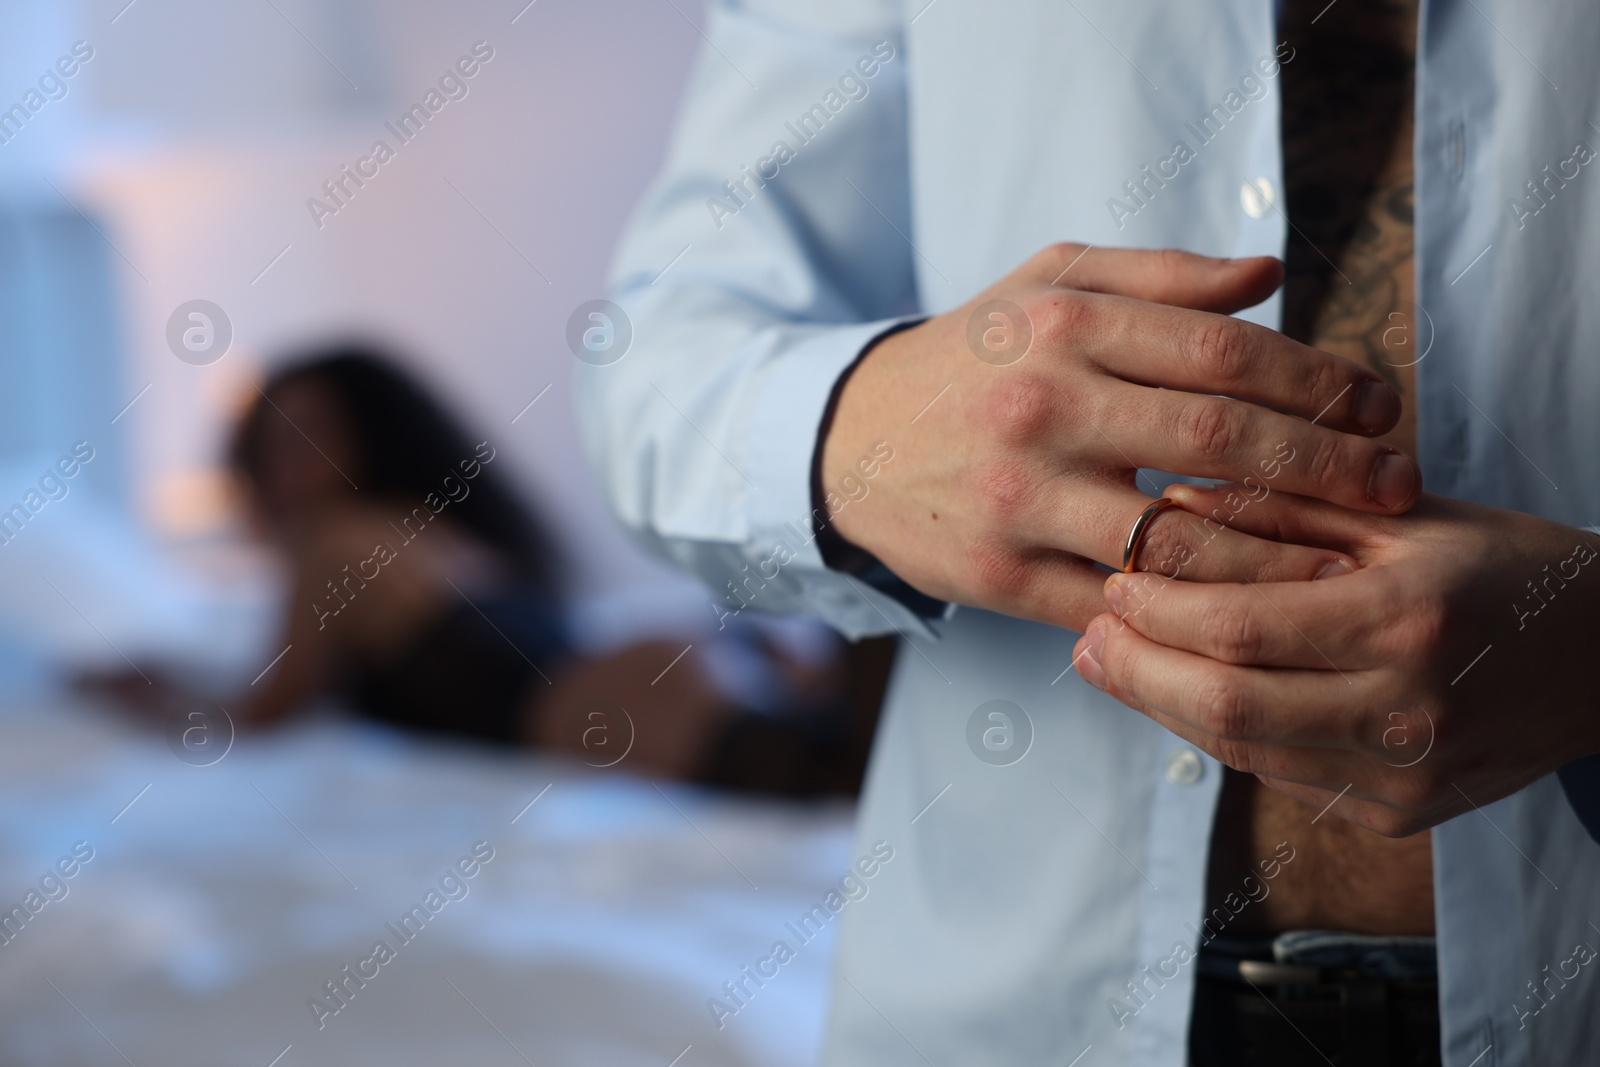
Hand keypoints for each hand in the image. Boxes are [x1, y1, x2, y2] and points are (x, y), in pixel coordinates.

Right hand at [821, 243, 1418, 630]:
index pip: (1221, 350)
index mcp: (1064, 326)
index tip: (1379, 405)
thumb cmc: (971, 358)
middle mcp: (1043, 407)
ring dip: (1276, 554)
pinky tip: (1245, 611)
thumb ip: (1160, 277)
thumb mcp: (1047, 286)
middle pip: (1217, 438)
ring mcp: (1019, 498)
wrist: (847, 441)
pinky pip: (1116, 603)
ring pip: (1175, 538)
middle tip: (1397, 485)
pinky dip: (1187, 612)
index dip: (1318, 379)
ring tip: (1345, 560)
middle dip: (1327, 465)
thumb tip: (1271, 278)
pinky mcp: (999, 575)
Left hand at [1075, 485, 1599, 835]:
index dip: (1157, 610)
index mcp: (1407, 619)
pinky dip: (1220, 735)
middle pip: (1224, 704)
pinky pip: (1279, 776)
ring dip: (1163, 708)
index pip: (1238, 626)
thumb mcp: (1400, 516)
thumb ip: (1282, 511)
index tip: (1112, 581)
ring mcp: (1404, 777)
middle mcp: (1406, 711)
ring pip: (1242, 751)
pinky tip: (1184, 695)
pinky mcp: (1400, 815)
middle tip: (1087, 636)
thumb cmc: (1500, 566)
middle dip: (1136, 669)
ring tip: (1114, 664)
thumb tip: (1164, 510)